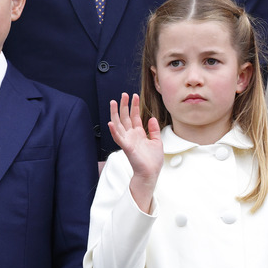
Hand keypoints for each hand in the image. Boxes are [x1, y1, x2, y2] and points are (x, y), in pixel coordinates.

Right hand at [108, 93, 162, 212]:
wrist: (151, 173)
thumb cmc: (152, 160)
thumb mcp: (157, 142)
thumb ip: (153, 130)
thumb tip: (152, 118)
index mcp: (138, 133)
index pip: (134, 116)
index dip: (134, 106)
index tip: (134, 96)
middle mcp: (131, 135)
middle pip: (125, 117)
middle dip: (124, 105)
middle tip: (123, 94)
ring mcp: (128, 140)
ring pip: (119, 124)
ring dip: (115, 113)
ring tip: (114, 102)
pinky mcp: (126, 147)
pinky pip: (118, 138)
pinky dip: (114, 131)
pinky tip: (111, 123)